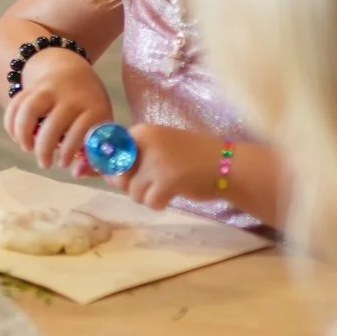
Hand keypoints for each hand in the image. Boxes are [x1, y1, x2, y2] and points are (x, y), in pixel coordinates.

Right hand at [1, 47, 113, 176]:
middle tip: (44, 163)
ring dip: (23, 134)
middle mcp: (70, 96)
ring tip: (26, 148)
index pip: (80, 131)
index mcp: (93, 108)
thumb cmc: (90, 109)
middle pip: (53, 124)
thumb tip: (76, 173)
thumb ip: (94, 156)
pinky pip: (15, 104)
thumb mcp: (101, 127)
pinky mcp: (31, 87)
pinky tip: (16, 137)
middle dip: (45, 149)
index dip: (69, 151)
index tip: (64, 164)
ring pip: (29, 110)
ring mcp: (49, 89)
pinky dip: (11, 123)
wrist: (73, 71)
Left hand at [113, 124, 228, 212]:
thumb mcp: (161, 150)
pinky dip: (159, 204)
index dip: (116, 169)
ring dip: (148, 197)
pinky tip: (171, 196)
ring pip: (133, 192)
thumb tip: (108, 177)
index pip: (111, 152)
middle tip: (153, 184)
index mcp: (143, 131)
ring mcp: (156, 162)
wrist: (228, 165)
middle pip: (119, 175)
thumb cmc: (194, 158)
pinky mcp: (167, 181)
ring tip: (166, 190)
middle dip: (132, 186)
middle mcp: (146, 142)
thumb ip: (135, 160)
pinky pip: (150, 202)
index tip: (129, 176)